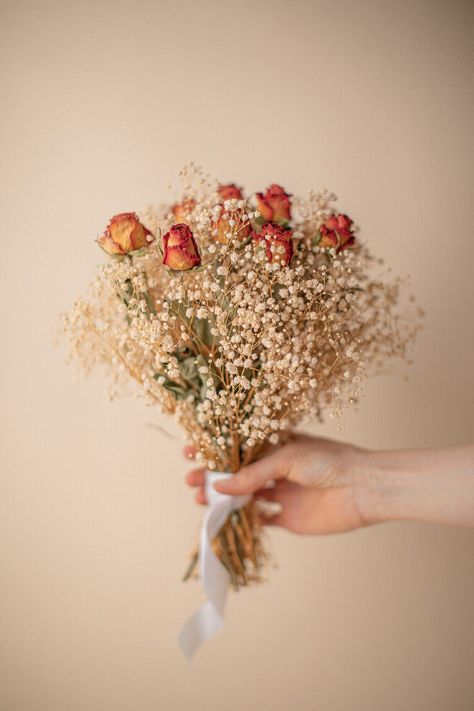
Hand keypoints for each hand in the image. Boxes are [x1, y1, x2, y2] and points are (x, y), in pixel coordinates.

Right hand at [184, 434, 371, 533]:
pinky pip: (261, 520)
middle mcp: (276, 468)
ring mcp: (281, 493)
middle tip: (190, 481)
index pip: (238, 447)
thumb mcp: (287, 458)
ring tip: (201, 500)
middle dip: (212, 476)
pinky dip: (243, 520)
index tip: (190, 452)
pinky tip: (226, 518)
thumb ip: (253, 473)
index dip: (214, 449)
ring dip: (223, 498)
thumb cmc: (330, 461)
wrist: (364, 489)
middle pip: (236, 473)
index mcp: (276, 445)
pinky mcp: (288, 518)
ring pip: (244, 497)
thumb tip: (219, 486)